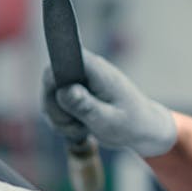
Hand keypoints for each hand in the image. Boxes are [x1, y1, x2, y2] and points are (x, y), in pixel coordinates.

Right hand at [41, 50, 176, 157]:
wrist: (142, 128)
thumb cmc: (131, 123)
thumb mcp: (109, 120)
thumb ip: (86, 106)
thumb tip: (64, 91)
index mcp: (95, 69)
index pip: (60, 61)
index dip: (52, 81)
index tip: (62, 103)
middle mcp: (83, 71)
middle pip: (49, 82)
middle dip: (56, 109)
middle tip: (76, 127)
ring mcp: (77, 83)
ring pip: (49, 98)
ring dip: (60, 120)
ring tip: (83, 129)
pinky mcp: (73, 95)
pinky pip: (54, 108)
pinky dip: (62, 123)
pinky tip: (80, 129)